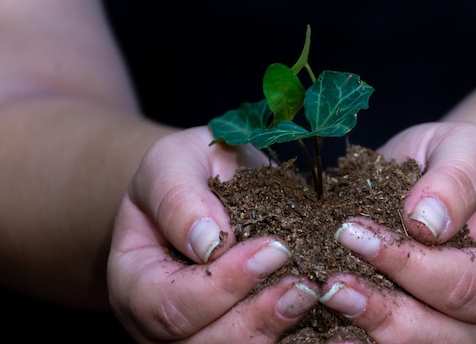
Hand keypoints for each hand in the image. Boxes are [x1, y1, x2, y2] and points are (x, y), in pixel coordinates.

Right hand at [107, 126, 319, 342]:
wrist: (208, 182)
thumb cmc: (184, 172)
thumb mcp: (172, 164)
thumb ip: (178, 198)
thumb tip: (208, 243)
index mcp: (134, 282)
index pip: (168, 304)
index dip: (222, 284)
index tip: (273, 250)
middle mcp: (158, 323)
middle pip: (201, 343)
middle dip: (255, 316)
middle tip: (303, 284)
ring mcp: (198, 334)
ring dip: (275, 329)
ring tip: (313, 294)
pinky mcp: (236, 332)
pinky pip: (262, 343)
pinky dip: (294, 336)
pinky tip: (328, 322)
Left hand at [320, 122, 475, 343]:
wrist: (438, 183)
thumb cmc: (458, 166)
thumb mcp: (468, 150)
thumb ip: (457, 180)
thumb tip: (425, 222)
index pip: (466, 284)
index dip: (410, 265)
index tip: (355, 234)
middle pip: (440, 335)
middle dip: (383, 311)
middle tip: (332, 283)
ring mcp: (448, 334)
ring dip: (365, 331)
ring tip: (326, 304)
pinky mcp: (410, 333)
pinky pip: (384, 343)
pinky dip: (353, 338)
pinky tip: (323, 329)